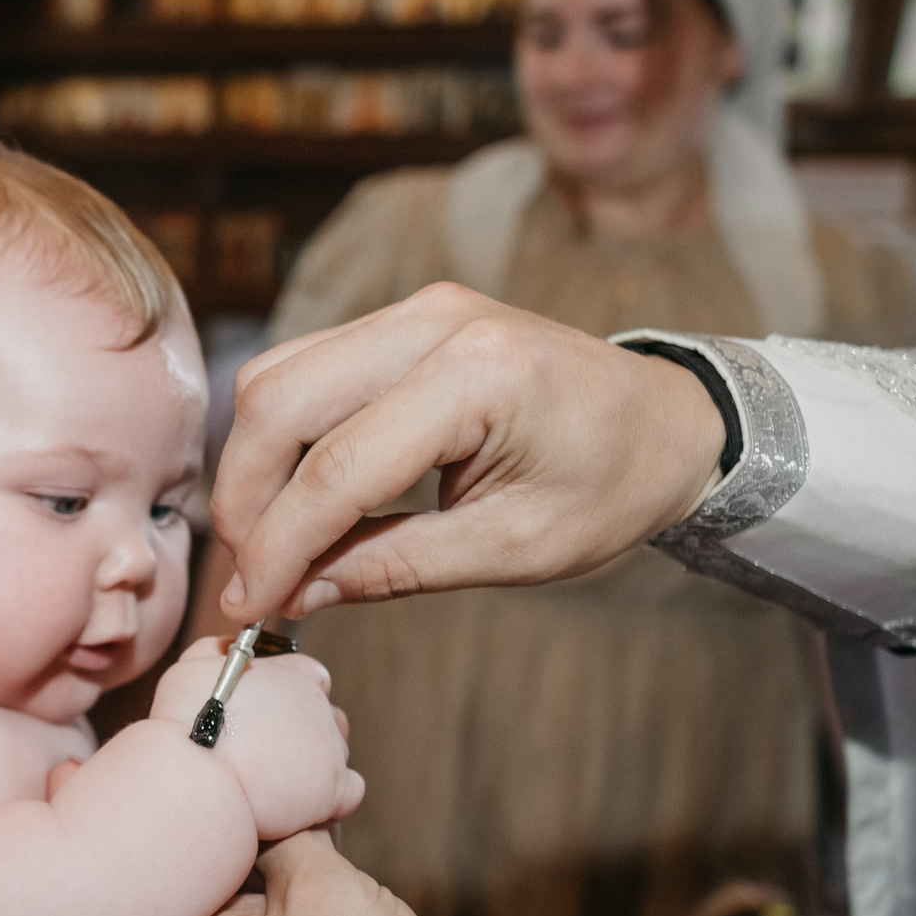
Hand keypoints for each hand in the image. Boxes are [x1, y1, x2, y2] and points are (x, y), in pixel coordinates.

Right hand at [151, 637, 362, 838]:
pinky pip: (348, 792)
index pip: (313, 675)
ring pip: (335, 754)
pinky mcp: (335, 790)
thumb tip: (226, 645)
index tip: (269, 711)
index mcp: (293, 674)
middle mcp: (319, 706)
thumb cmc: (186, 722)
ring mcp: (331, 747)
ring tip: (275, 782)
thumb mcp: (191, 669)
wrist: (195, 778)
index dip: (293, 693)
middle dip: (301, 732)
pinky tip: (298, 805)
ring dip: (312, 766)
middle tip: (264, 751)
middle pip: (323, 717)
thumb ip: (214, 652)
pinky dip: (328, 800)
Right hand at [212, 284, 726, 625]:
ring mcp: (415, 309)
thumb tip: (294, 593)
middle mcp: (435, 321)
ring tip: (268, 542)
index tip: (248, 607)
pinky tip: (298, 496)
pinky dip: (283, 436)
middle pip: (280, 401)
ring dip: (255, 465)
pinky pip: (305, 366)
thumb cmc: (611, 486)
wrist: (670, 420)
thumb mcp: (513, 549)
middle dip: (245, 499)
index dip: (278, 545)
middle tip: (248, 577)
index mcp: (481, 376)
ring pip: (277, 375)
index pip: (338, 467)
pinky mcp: (402, 317)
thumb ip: (393, 566)